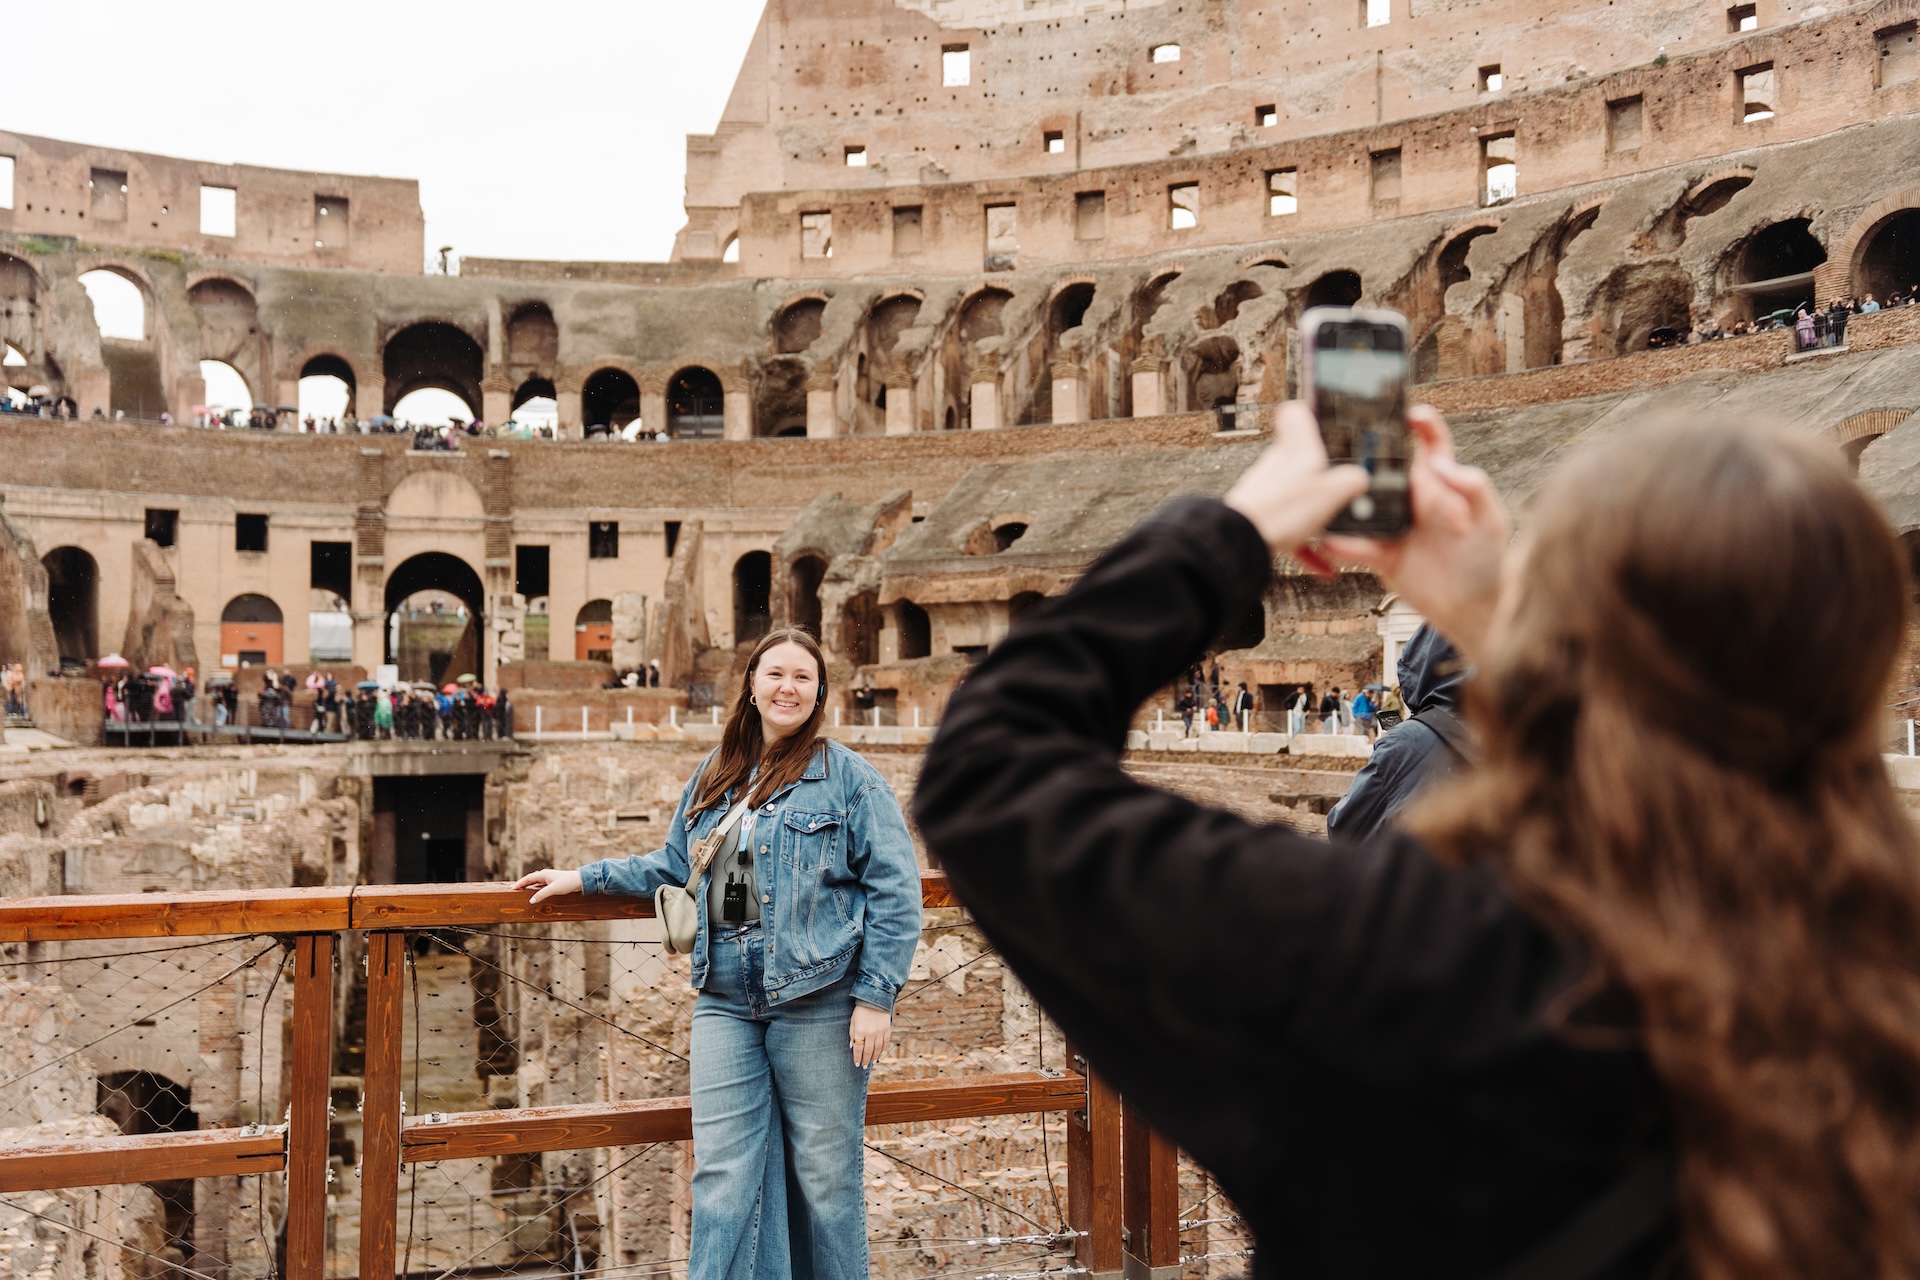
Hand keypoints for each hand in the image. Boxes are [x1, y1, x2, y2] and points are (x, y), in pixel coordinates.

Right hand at [512, 867, 583, 903]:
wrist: (580, 881)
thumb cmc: (567, 883)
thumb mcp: (553, 889)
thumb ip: (541, 894)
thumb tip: (531, 901)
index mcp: (543, 874)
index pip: (527, 878)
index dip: (519, 883)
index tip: (512, 888)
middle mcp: (545, 875)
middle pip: (530, 880)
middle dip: (522, 884)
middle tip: (514, 890)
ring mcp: (549, 879)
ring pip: (535, 883)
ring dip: (528, 887)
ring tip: (521, 892)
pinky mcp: (553, 883)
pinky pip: (540, 885)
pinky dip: (535, 889)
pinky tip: (534, 893)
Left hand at [849, 1005, 892, 1068]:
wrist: (875, 999)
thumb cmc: (861, 1010)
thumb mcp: (853, 1021)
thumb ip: (852, 1034)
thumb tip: (852, 1046)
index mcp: (860, 1031)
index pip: (858, 1049)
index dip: (857, 1058)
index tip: (857, 1064)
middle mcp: (870, 1033)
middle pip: (868, 1051)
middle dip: (865, 1060)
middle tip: (863, 1066)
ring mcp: (880, 1032)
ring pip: (877, 1049)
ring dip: (874, 1057)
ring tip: (871, 1062)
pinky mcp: (887, 1029)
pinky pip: (885, 1043)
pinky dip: (883, 1050)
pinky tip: (880, 1054)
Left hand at [1223, 401, 1370, 562]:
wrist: (1240, 543)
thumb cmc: (1280, 511)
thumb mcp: (1333, 492)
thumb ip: (1352, 481)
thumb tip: (1362, 479)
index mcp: (1296, 448)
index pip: (1294, 412)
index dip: (1309, 411)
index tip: (1321, 416)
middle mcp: (1278, 465)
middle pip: (1300, 458)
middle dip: (1322, 473)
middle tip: (1343, 486)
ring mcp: (1267, 491)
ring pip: (1297, 496)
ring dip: (1317, 514)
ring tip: (1337, 532)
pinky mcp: (1261, 518)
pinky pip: (1291, 530)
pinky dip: (1308, 546)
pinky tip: (1325, 567)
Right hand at [1321, 405, 1510, 662]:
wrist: (1474, 611)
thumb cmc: (1488, 561)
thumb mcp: (1490, 520)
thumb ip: (1472, 487)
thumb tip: (1441, 463)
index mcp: (1443, 483)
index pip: (1431, 445)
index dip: (1421, 425)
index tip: (1411, 414)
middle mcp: (1415, 499)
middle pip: (1387, 468)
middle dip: (1370, 455)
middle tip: (1353, 448)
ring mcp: (1395, 525)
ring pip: (1364, 503)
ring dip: (1348, 497)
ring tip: (1332, 491)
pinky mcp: (1381, 554)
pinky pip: (1356, 545)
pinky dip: (1343, 542)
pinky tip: (1331, 538)